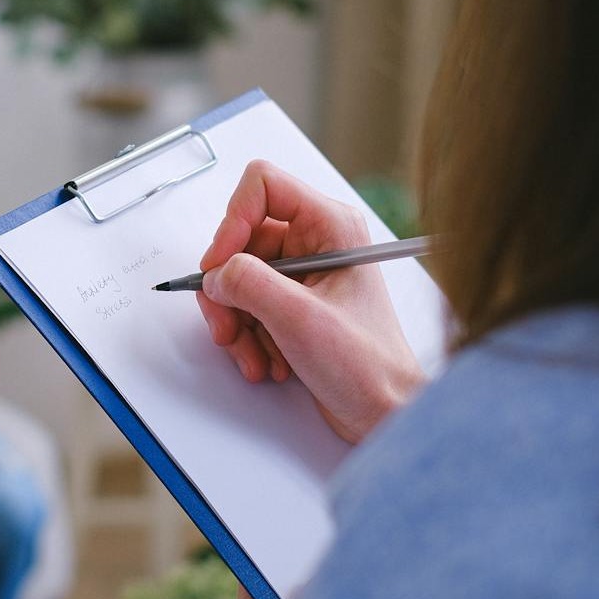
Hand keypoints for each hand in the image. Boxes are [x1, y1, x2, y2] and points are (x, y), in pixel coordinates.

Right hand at [196, 160, 424, 442]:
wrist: (383, 412)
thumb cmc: (367, 365)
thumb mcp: (299, 319)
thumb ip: (249, 284)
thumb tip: (215, 274)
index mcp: (330, 226)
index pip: (262, 186)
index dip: (233, 221)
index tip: (220, 265)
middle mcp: (315, 242)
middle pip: (240, 241)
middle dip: (228, 290)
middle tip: (228, 327)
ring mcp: (301, 274)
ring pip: (236, 279)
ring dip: (236, 322)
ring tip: (253, 355)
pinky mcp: (291, 304)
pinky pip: (245, 306)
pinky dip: (246, 336)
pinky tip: (266, 361)